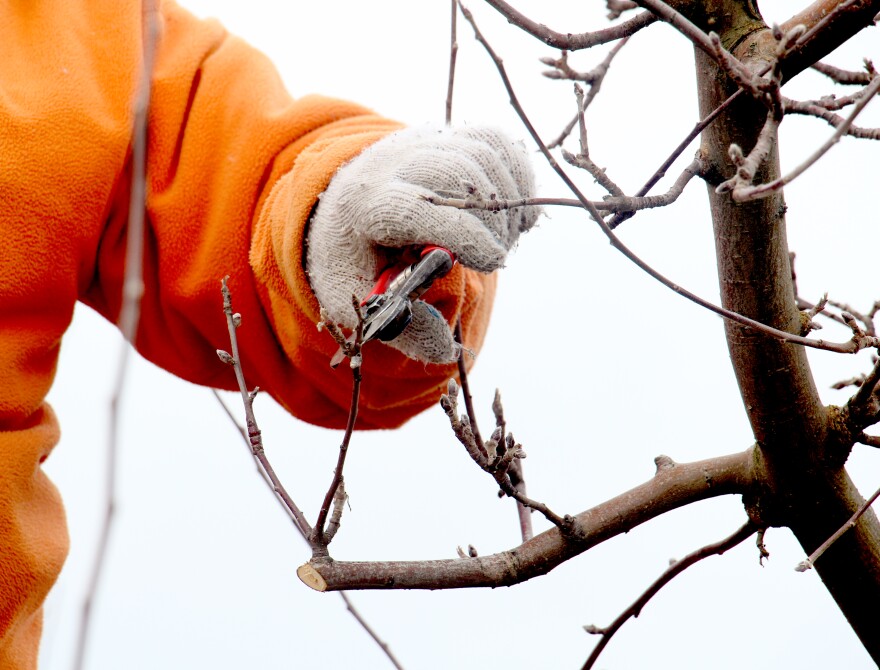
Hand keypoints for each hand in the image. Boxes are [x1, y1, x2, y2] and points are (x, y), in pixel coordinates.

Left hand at [306, 125, 538, 362]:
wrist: (341, 205)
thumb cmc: (351, 258)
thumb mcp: (356, 301)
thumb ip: (400, 328)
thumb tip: (445, 350)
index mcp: (362, 205)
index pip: (413, 208)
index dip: (460, 232)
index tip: (493, 260)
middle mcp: (391, 164)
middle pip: (454, 173)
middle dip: (488, 220)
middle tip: (492, 258)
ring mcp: (422, 144)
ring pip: (481, 155)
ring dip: (506, 202)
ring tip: (498, 241)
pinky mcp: (449, 138)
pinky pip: (496, 142)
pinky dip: (516, 176)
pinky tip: (510, 213)